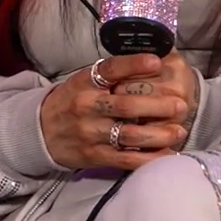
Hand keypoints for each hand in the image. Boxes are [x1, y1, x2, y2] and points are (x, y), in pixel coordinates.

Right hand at [39, 51, 196, 171]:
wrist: (39, 131)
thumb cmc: (70, 101)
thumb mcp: (82, 81)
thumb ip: (109, 76)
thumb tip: (148, 61)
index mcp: (84, 83)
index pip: (110, 69)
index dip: (134, 64)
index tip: (157, 61)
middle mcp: (87, 106)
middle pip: (127, 105)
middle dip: (158, 105)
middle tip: (181, 104)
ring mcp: (91, 133)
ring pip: (130, 134)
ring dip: (159, 134)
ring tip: (179, 130)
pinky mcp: (95, 156)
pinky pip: (126, 159)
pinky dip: (149, 159)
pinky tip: (167, 155)